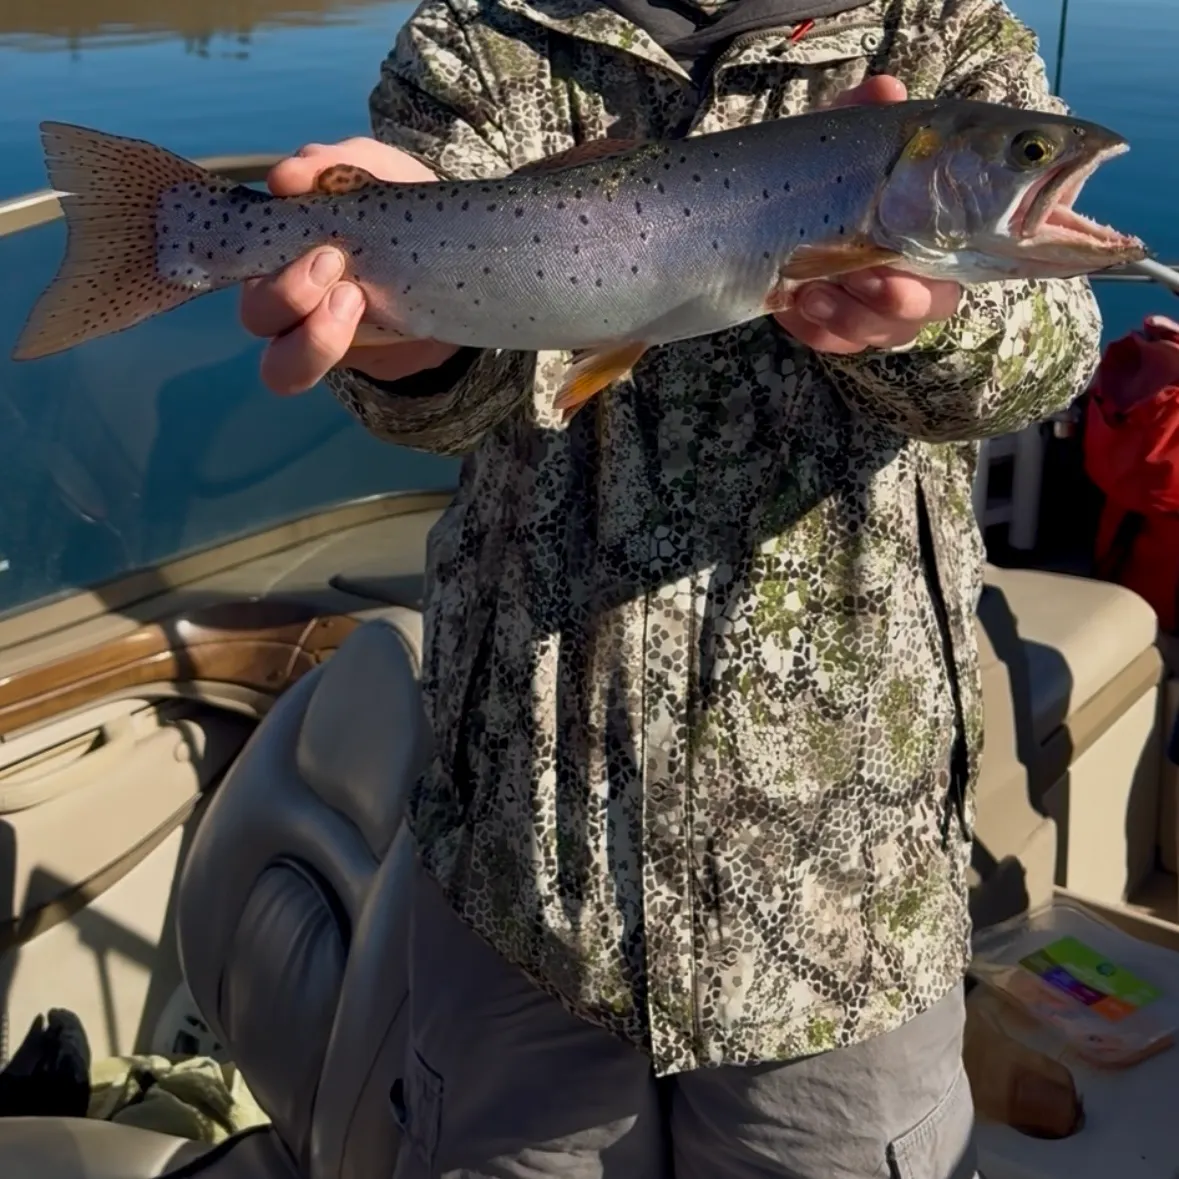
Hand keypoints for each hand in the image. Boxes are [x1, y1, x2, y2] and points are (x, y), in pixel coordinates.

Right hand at [240, 138, 458, 393]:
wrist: (460, 263)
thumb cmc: (403, 210)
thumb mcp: (379, 172)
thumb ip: (334, 166)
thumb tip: (285, 178)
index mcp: (280, 243)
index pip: (236, 246)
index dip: (248, 230)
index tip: (293, 197)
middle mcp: (283, 295)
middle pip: (256, 312)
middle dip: (288, 291)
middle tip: (334, 260)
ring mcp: (308, 337)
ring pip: (276, 361)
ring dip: (310, 336)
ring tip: (354, 299)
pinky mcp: (340, 361)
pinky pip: (305, 374)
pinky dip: (322, 351)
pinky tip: (364, 323)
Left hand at [773, 76, 961, 354]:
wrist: (765, 205)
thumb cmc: (825, 168)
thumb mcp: (843, 134)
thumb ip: (865, 113)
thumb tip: (885, 89)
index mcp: (939, 229)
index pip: (981, 256)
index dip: (974, 264)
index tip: (933, 249)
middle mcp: (918, 273)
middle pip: (935, 307)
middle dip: (901, 299)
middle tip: (870, 277)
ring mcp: (876, 306)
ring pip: (887, 332)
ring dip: (852, 315)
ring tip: (816, 290)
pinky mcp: (835, 327)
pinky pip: (838, 342)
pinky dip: (819, 326)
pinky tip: (797, 301)